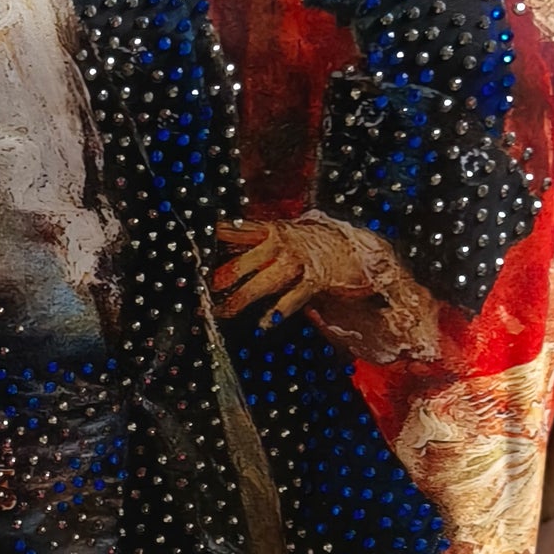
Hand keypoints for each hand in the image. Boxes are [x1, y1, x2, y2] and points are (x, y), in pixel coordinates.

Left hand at [211, 215, 387, 322]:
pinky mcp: (318, 277)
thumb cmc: (311, 248)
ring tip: (223, 312)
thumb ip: (255, 249)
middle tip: (203, 290)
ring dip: (243, 296)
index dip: (217, 236)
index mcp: (272, 230)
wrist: (357, 249)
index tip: (196, 244)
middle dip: (223, 276)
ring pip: (266, 279)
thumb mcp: (283, 240)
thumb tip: (220, 262)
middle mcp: (283, 242)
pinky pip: (295, 295)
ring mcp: (300, 259)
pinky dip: (280, 309)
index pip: (238, 230)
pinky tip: (265, 323)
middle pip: (246, 259)